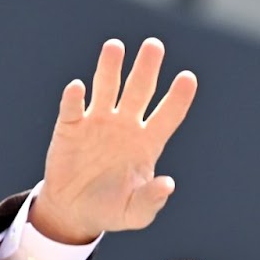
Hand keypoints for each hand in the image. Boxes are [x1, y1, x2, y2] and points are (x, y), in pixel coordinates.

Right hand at [30, 38, 197, 242]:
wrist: (75, 212)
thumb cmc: (111, 210)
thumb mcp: (135, 214)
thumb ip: (152, 201)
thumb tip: (167, 184)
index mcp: (147, 143)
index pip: (168, 115)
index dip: (178, 98)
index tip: (188, 78)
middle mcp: (125, 126)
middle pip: (139, 90)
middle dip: (146, 68)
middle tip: (154, 45)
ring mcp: (97, 122)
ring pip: (107, 87)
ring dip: (110, 68)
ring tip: (115, 46)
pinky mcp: (71, 127)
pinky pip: (73, 108)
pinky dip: (74, 97)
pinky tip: (78, 88)